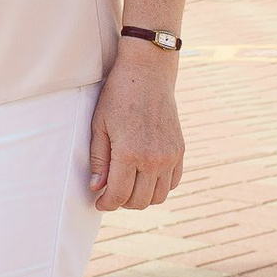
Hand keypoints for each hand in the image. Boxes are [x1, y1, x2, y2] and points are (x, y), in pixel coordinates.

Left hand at [90, 49, 184, 210]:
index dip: (106, 204)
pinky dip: (159, 187)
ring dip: (142, 198)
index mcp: (129, 152)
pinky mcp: (180, 151)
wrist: (148, 73)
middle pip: (139, 201)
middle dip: (122, 203)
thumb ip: (98, 159)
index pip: (118, 194)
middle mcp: (153, 158)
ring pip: (158, 197)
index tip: (100, 203)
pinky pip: (173, 182)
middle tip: (111, 194)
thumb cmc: (118, 95)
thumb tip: (97, 188)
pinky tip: (145, 178)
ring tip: (128, 187)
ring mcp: (170, 155)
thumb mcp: (99, 125)